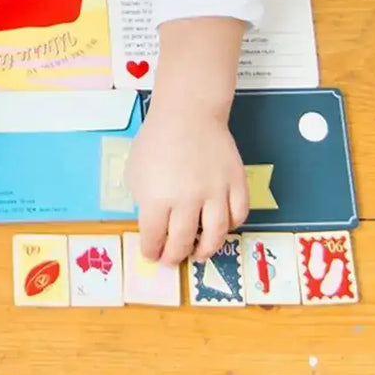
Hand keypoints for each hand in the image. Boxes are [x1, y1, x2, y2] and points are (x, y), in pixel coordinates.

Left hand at [126, 106, 249, 264]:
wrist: (188, 114)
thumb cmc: (157, 140)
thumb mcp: (136, 170)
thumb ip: (143, 199)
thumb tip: (152, 224)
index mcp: (156, 196)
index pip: (153, 236)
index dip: (151, 250)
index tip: (151, 255)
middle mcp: (187, 199)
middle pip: (183, 241)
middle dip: (174, 256)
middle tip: (171, 260)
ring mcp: (215, 192)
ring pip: (215, 235)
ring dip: (205, 250)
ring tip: (197, 254)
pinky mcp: (236, 184)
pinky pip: (238, 215)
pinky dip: (231, 226)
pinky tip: (220, 227)